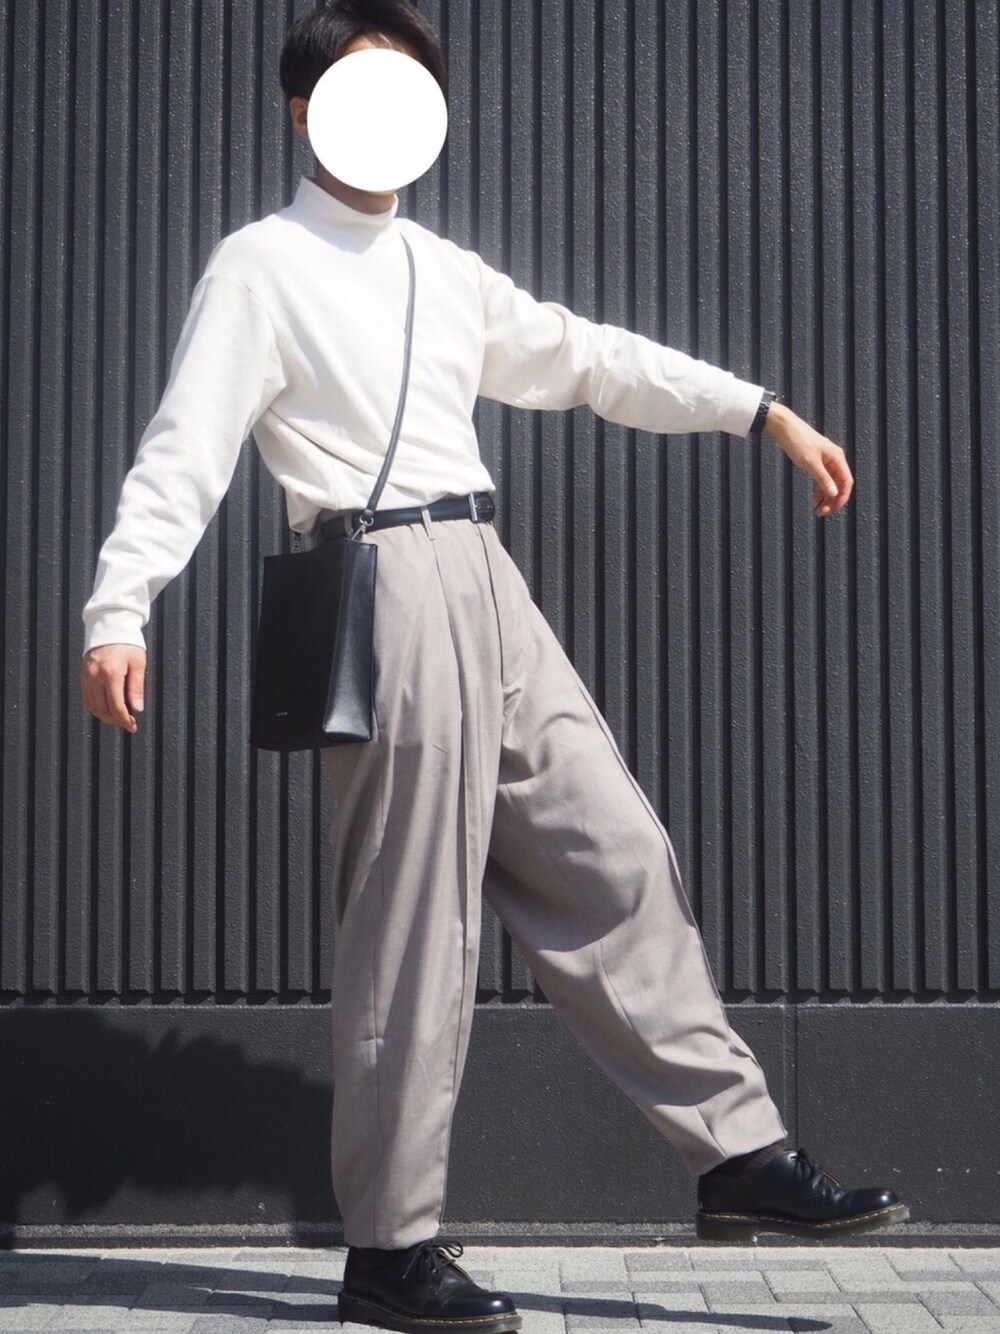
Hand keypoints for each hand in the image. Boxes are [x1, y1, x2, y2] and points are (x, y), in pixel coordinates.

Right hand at [81, 644, 146, 732]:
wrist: (109, 628)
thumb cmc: (127, 644)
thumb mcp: (138, 663)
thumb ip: (137, 687)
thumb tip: (137, 709)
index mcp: (111, 673)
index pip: (116, 706)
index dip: (124, 720)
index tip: (132, 726)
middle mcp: (95, 677)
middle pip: (103, 710)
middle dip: (116, 720)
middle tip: (128, 723)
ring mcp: (86, 677)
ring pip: (93, 707)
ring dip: (105, 717)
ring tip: (119, 717)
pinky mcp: (83, 677)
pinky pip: (87, 699)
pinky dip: (96, 708)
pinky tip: (107, 709)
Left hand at [762, 402, 853, 517]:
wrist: (784, 428)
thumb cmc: (798, 442)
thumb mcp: (811, 463)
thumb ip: (823, 479)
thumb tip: (834, 494)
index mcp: (837, 458)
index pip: (846, 481)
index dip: (842, 497)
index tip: (834, 509)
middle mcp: (834, 459)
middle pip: (839, 484)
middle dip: (833, 500)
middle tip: (823, 513)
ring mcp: (826, 460)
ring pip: (830, 483)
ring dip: (825, 497)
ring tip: (818, 510)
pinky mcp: (816, 461)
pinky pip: (822, 479)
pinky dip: (819, 490)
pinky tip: (814, 500)